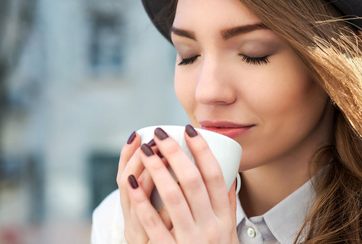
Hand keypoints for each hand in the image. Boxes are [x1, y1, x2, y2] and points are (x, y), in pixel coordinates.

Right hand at [117, 132, 171, 242]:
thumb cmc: (160, 231)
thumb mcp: (155, 208)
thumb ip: (158, 183)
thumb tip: (161, 150)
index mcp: (130, 208)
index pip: (120, 176)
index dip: (126, 155)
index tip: (137, 134)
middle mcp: (130, 220)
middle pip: (125, 187)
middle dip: (139, 162)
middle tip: (154, 142)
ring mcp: (139, 235)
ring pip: (136, 207)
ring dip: (149, 180)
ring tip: (163, 158)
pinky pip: (155, 228)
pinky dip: (162, 210)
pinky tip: (175, 191)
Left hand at [126, 125, 238, 243]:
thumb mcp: (229, 233)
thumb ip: (229, 205)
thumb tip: (230, 176)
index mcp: (224, 218)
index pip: (216, 176)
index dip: (202, 150)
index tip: (190, 129)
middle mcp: (211, 227)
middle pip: (193, 181)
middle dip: (175, 153)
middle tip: (161, 134)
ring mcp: (190, 240)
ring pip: (173, 196)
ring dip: (157, 169)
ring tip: (145, 149)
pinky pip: (153, 224)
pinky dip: (141, 201)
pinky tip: (130, 181)